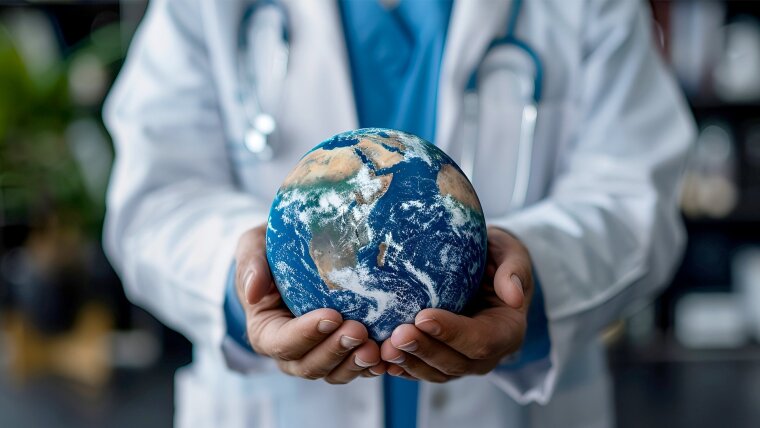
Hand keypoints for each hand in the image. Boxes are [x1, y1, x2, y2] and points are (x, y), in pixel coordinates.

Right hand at [234, 225, 386, 382]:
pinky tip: (389, 355)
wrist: (294, 257)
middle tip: (359, 331)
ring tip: (376, 348)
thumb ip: (251, 265)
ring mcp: (318, 355)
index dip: (306, 334)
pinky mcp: (342, 353)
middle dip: (336, 351)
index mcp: (266, 331)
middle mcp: (291, 352)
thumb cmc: (271, 252)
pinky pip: (356, 368)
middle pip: (310, 365)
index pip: (283, 342)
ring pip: (335, 372)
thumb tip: (253, 291)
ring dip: (355, 363)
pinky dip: (372, 365)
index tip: (331, 315)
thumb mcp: (253, 248)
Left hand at [380, 226, 532, 381]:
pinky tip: (380, 359)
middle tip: (396, 335)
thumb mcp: (511, 253)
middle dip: (424, 350)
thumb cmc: (497, 256)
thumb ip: (514, 269)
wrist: (484, 269)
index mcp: (508, 330)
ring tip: (384, 349)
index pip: (482, 340)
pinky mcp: (442, 361)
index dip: (453, 332)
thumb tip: (513, 295)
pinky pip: (422, 370)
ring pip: (437, 372)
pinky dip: (402, 368)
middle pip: (456, 362)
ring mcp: (464, 362)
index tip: (423, 317)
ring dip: (409, 363)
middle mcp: (488, 354)